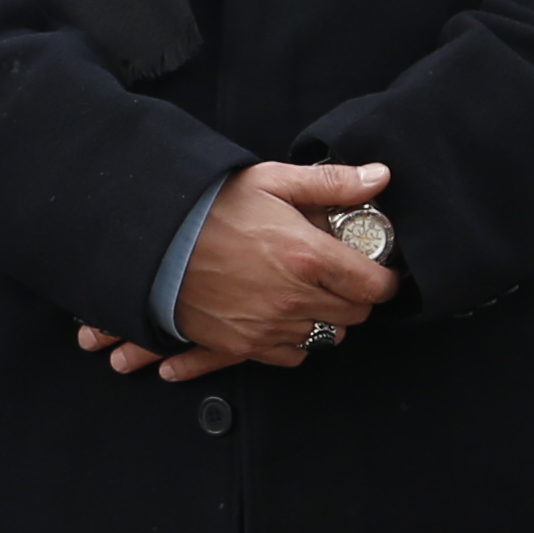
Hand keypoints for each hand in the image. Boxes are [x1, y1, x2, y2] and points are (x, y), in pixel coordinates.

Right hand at [70, 161, 397, 380]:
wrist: (151, 240)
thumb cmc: (210, 206)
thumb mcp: (271, 180)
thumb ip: (330, 183)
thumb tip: (379, 177)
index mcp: (306, 255)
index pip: (374, 286)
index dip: (383, 279)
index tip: (376, 269)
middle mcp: (293, 298)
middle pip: (355, 314)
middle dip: (355, 295)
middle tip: (340, 274)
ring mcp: (268, 326)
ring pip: (326, 336)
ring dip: (326, 317)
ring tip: (308, 291)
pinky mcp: (243, 345)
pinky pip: (292, 355)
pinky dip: (296, 339)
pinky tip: (285, 314)